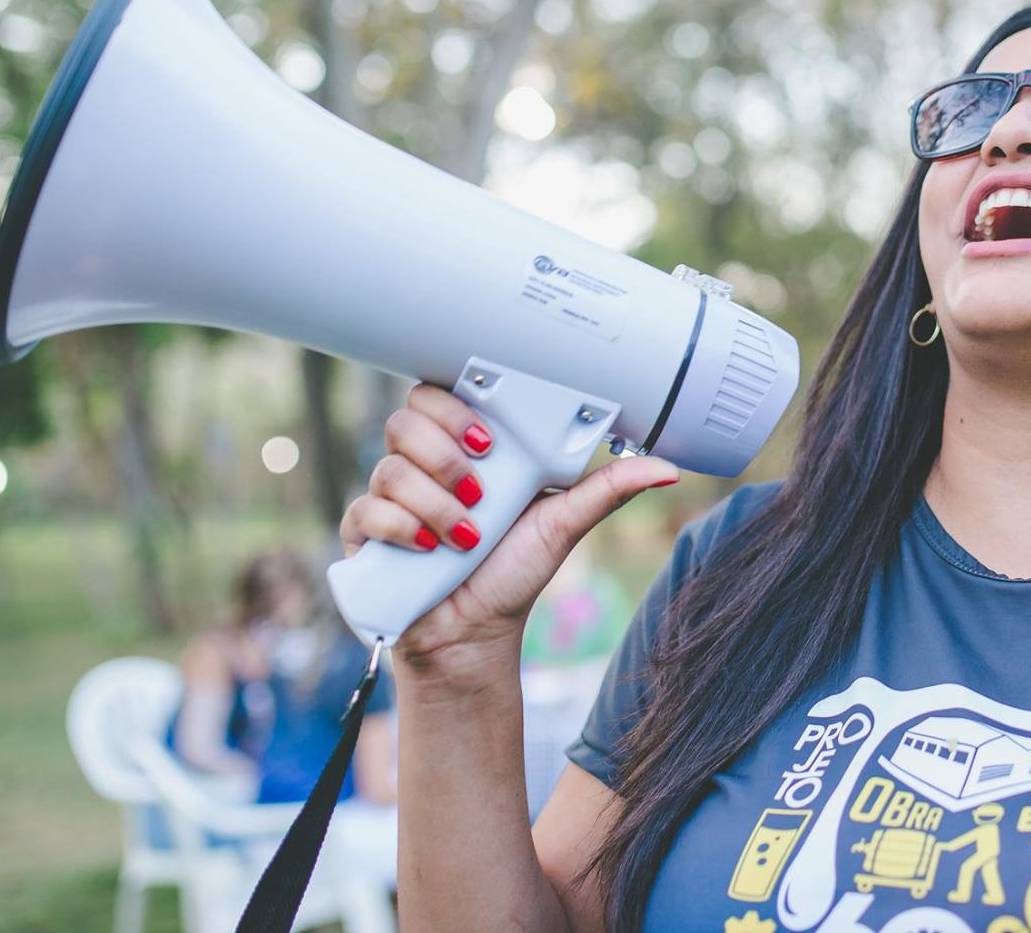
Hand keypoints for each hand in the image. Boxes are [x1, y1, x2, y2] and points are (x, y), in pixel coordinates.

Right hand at [338, 382, 677, 672]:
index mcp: (465, 449)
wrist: (474, 635)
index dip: (455, 406)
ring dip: (433, 502)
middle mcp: (423, 465)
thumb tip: (666, 468)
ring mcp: (389, 497)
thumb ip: (608, 488)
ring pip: (389, 467)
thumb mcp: (565, 524)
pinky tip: (428, 548)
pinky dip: (398, 527)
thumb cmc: (515, 571)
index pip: (438, 395)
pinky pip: (364, 511)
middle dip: (444, 455)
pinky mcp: (364, 534)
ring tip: (467, 536)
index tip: (488, 440)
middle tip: (479, 493)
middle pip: (405, 420)